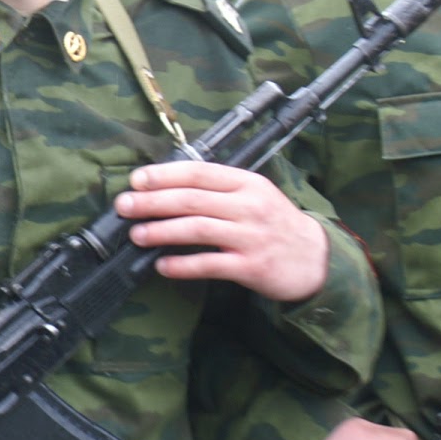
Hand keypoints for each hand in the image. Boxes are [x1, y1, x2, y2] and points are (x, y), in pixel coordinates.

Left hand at [116, 163, 328, 302]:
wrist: (316, 258)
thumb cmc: (274, 223)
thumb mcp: (254, 195)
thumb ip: (217, 189)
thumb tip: (164, 187)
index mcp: (247, 183)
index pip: (198, 173)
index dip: (163, 175)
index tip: (136, 180)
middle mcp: (250, 206)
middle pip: (192, 200)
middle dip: (152, 202)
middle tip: (124, 207)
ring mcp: (252, 236)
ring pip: (198, 229)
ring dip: (162, 231)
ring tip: (136, 235)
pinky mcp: (253, 267)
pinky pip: (211, 264)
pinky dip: (183, 264)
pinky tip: (162, 266)